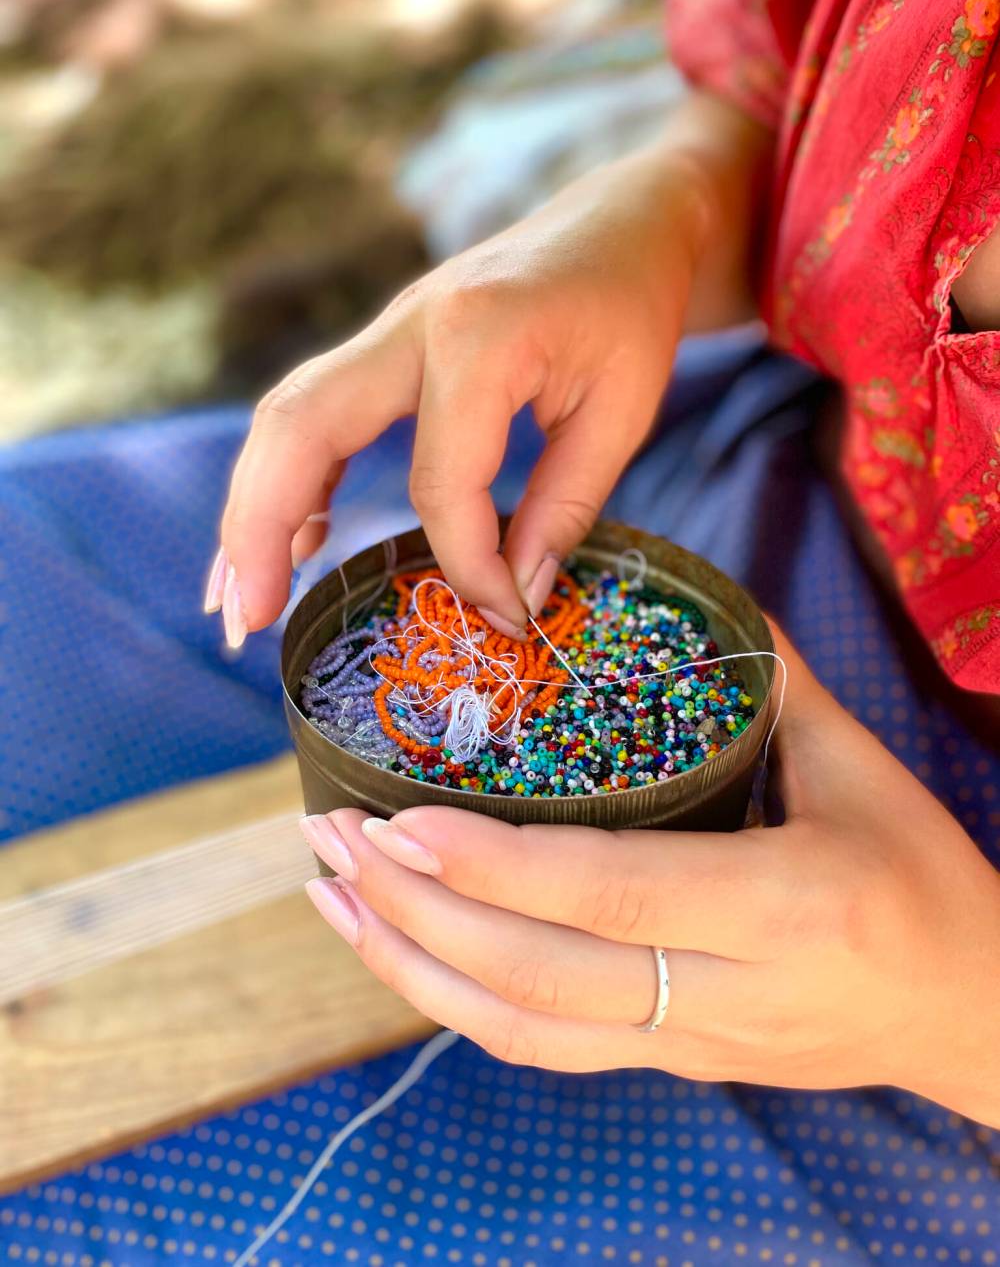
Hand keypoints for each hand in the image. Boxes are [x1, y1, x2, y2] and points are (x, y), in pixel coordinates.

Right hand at [204, 97, 754, 645]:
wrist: (622, 223)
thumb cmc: (633, 310)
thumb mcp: (624, 411)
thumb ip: (564, 508)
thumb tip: (512, 601)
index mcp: (479, 336)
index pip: (441, 482)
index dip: (467, 563)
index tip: (506, 616)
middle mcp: (410, 323)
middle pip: (300, 428)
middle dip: (258, 530)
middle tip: (247, 626)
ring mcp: (387, 329)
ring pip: (286, 416)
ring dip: (251, 509)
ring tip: (242, 601)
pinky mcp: (384, 346)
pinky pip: (313, 412)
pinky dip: (291, 480)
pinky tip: (300, 542)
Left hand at [300, 631, 999, 1123]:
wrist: (973, 1014)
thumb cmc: (923, 880)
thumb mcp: (861, 769)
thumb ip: (769, 682)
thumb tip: (688, 597)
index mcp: (784, 908)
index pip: (611, 894)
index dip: (495, 865)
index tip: (401, 818)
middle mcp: (728, 994)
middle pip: (539, 975)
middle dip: (416, 912)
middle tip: (328, 838)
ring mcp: (694, 1044)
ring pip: (524, 1031)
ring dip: (411, 967)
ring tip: (330, 895)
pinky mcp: (675, 1063)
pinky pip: (546, 1051)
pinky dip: (458, 1004)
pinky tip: (401, 953)